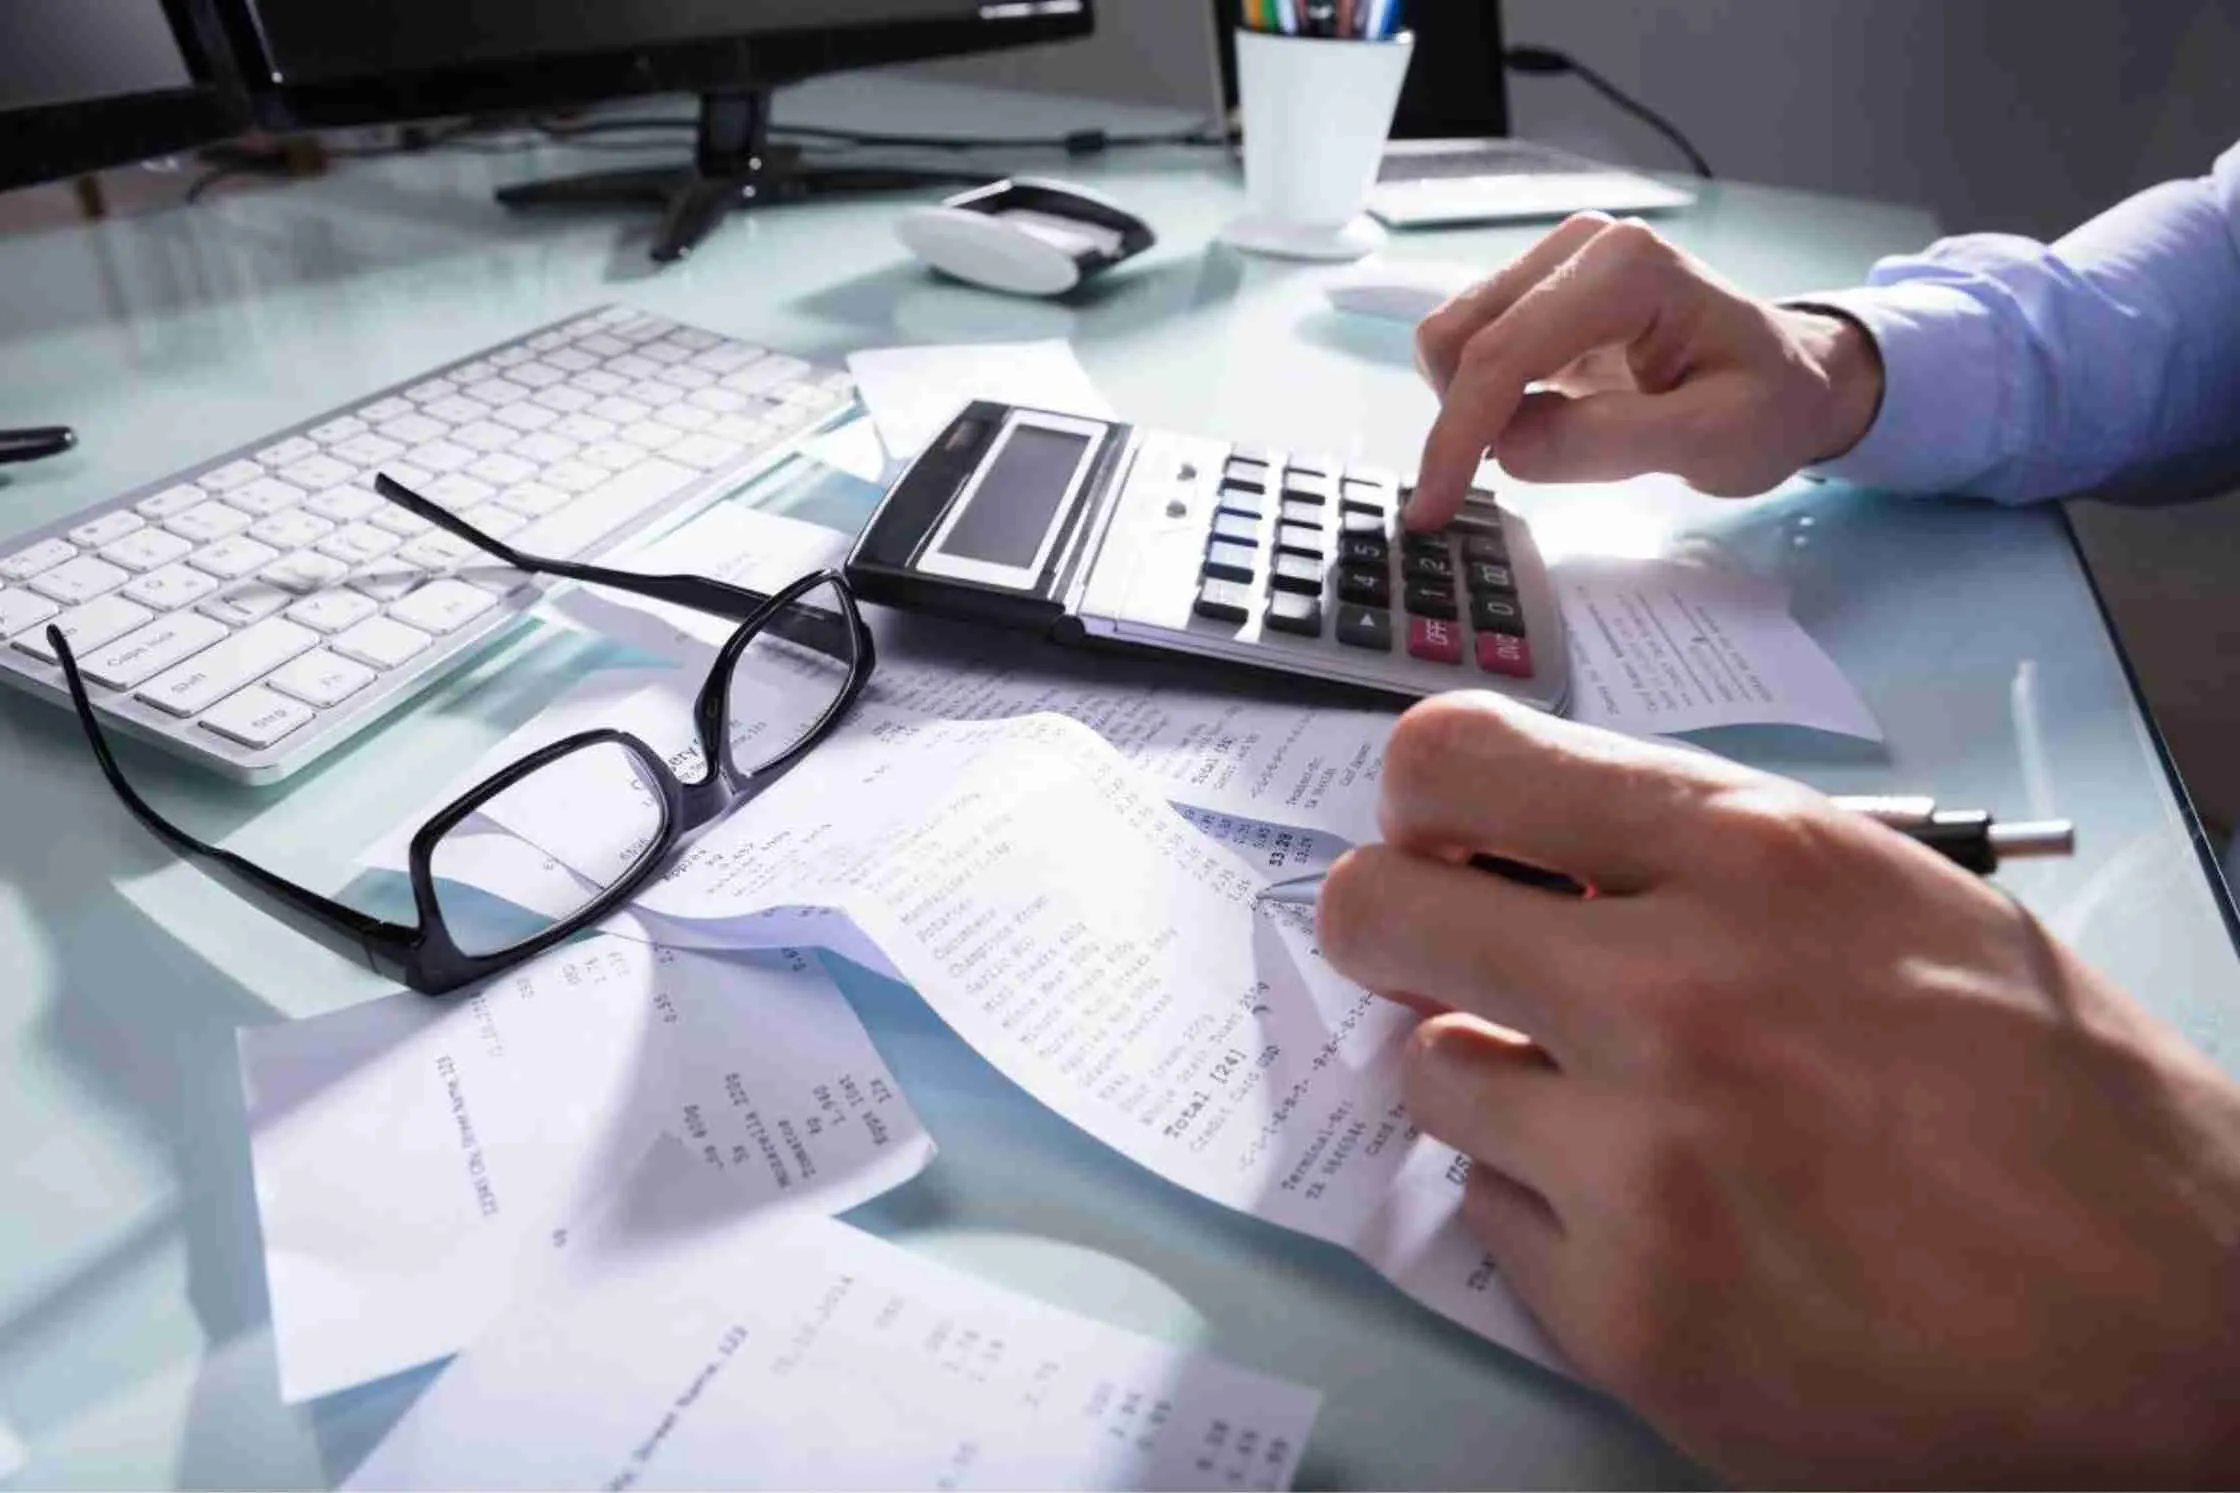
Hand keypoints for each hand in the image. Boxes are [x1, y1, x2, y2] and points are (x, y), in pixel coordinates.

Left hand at [1317, 693, 2239, 1485]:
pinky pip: (1486, 1221)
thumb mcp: (1891, 900)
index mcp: (1753, 859)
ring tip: (1618, 1114)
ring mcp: (1640, 1168)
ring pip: (1426, 1077)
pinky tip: (1663, 1220)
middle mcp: (1674, 998)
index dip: (1421, 798)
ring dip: (1496, 1085)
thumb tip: (1523, 843)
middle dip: (1395, 927)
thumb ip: (1695, 856)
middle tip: (1444, 959)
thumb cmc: (2056, 1100)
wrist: (2177, 1323)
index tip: (1435, 833)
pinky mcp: (1628, 1317)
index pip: (1455, 761)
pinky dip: (1549, 1212)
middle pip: (1377, 911)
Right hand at [1406, 212, 1884, 527]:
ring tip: (1540, 446)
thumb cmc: (1768, 407)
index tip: (1432, 510)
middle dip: (1460, 423)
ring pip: (1453, 340)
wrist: (1792, 380)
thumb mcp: (1712, 442)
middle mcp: (1580, 246)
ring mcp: (1556, 262)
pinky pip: (1473, 345)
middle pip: (1460, 338)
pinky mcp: (1541, 290)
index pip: (1504, 353)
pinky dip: (1481, 398)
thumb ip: (1609, 443)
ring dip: (1468, 409)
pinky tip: (1534, 423)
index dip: (1456, 436)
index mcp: (1626, 268)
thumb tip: (1508, 448)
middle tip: (1490, 488)